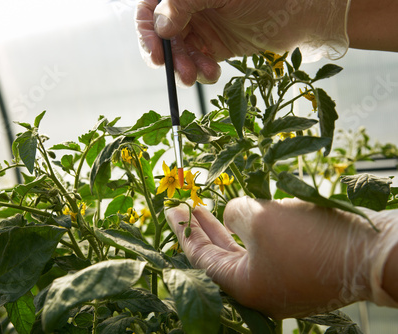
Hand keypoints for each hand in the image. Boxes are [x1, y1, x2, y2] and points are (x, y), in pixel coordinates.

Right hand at [136, 0, 349, 85]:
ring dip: (186, 68)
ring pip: (179, 53)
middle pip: (162, 35)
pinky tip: (212, 72)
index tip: (156, 55)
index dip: (146, 33)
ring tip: (199, 77)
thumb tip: (158, 25)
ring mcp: (201, 27)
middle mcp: (189, 7)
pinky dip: (201, 72)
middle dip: (171, 58)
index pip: (150, 8)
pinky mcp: (214, 46)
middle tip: (181, 75)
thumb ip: (183, 4)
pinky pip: (196, 63)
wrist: (302, 16)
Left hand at [165, 197, 397, 318]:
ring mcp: (282, 282)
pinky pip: (267, 250)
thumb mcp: (262, 219)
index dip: (184, 231)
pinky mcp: (301, 271)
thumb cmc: (311, 240)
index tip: (171, 210)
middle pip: (220, 257)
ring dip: (227, 227)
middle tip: (186, 206)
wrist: (374, 255)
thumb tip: (232, 213)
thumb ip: (236, 214)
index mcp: (243, 287)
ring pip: (244, 252)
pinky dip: (253, 231)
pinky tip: (246, 212)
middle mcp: (260, 290)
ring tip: (209, 205)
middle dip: (202, 229)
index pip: (202, 258)